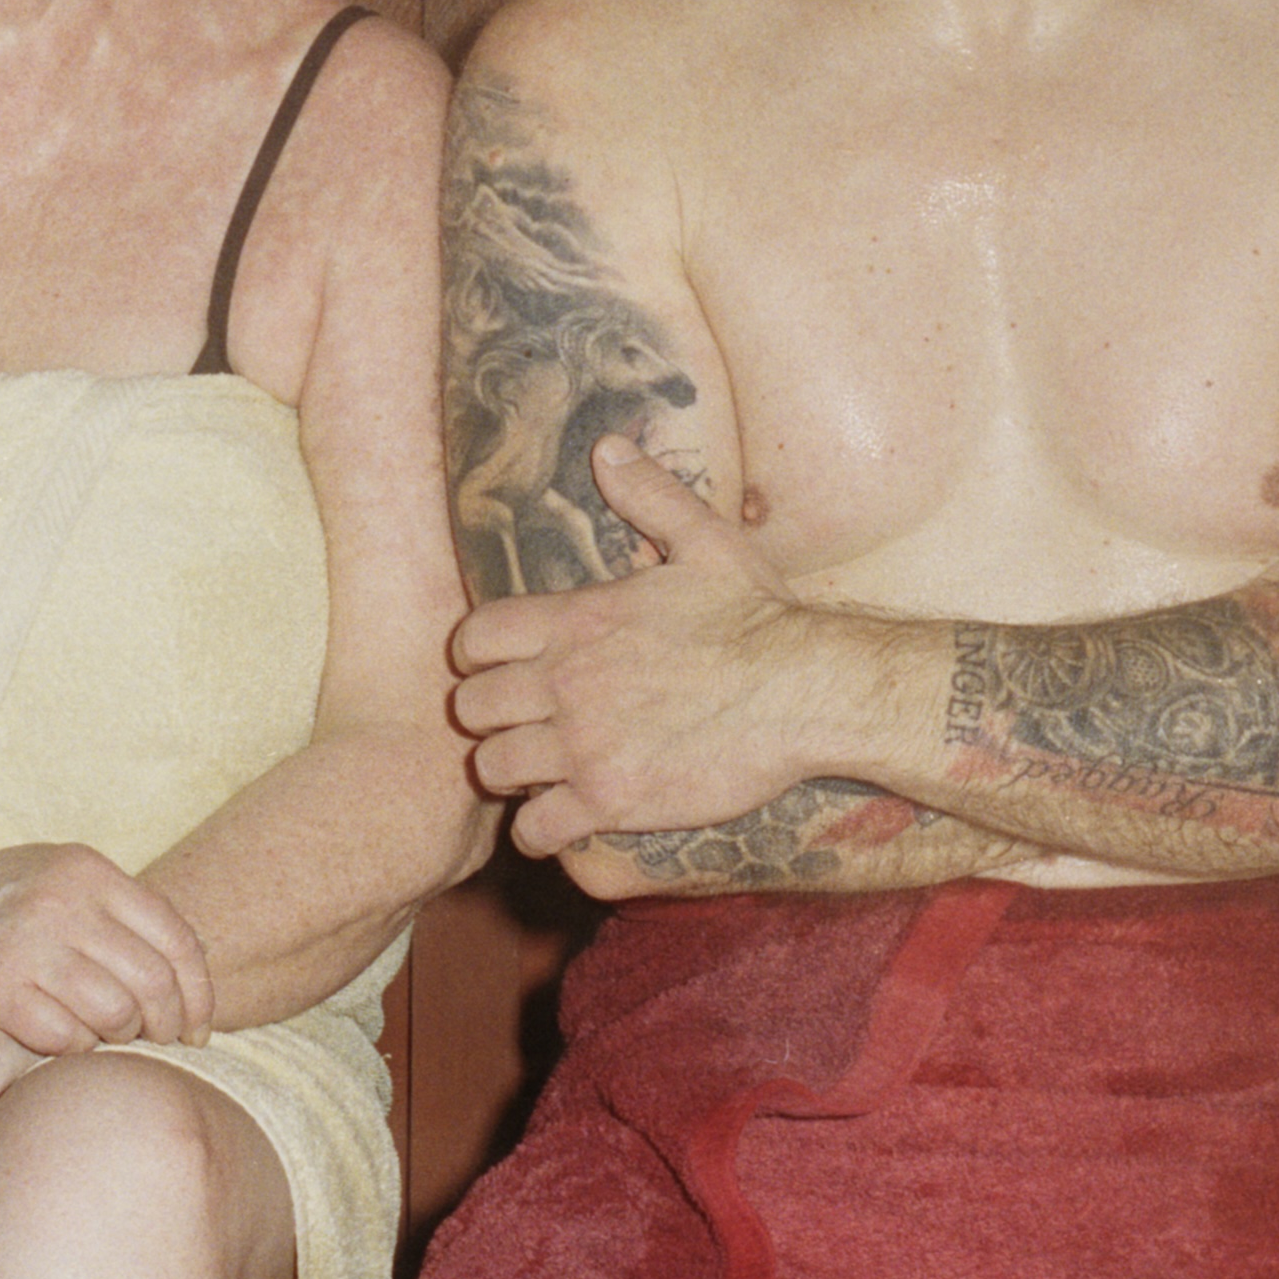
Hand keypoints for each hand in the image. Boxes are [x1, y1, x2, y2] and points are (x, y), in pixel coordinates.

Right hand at [0, 841, 206, 1059]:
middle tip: (161, 1042)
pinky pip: (63, 1038)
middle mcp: (63, 902)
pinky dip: (73, 1049)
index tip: (198, 1025)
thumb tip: (190, 965)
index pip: (176, 938)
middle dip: (168, 1024)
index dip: (198, 991)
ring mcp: (27, 944)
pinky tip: (62, 1041)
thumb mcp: (57, 878)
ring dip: (119, 1037)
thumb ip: (118, 909)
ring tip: (106, 1037)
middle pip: (153, 981)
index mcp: (89, 871)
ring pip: (113, 1013)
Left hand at [446, 439, 897, 871]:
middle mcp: (566, 682)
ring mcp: (584, 746)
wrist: (807, 691)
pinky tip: (562, 819)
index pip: (474, 638)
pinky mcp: (611, 801)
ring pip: (494, 768)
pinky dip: (539, 831)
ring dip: (510, 772)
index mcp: (576, 619)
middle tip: (519, 723)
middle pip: (471, 708)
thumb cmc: (760, 617)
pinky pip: (536, 829)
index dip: (475, 656)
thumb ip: (648, 496)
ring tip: (538, 772)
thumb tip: (607, 447)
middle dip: (489, 716)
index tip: (495, 667)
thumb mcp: (705, 540)